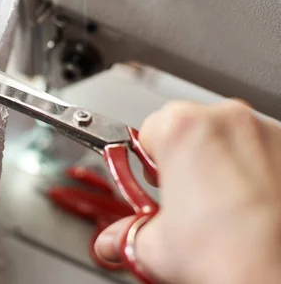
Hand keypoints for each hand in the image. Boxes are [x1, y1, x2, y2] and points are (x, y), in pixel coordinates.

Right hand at [94, 100, 280, 283]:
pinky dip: (254, 170)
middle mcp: (226, 118)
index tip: (155, 181)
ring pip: (226, 137)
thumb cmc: (230, 257)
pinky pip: (260, 150)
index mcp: (183, 128)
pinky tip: (250, 206)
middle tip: (185, 199)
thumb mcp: (155, 247)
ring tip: (220, 207)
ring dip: (219, 162)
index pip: (148, 129)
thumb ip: (125, 234)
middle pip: (189, 126)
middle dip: (184, 158)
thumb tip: (111, 241)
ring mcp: (265, 131)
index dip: (149, 160)